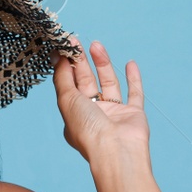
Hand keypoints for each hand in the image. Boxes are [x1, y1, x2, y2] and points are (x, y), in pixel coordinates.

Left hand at [51, 34, 149, 163]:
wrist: (116, 151)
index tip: (63, 48)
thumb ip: (62, 77)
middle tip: (76, 41)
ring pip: (109, 83)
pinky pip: (135, 93)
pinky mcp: (133, 114)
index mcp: (74, 116)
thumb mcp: (67, 100)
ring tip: (97, 45)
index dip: (66, 66)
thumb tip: (57, 56)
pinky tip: (130, 63)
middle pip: (87, 82)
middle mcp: (94, 114)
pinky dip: (133, 79)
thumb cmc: (88, 130)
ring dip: (103, 64)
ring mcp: (114, 114)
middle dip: (81, 61)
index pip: (69, 86)